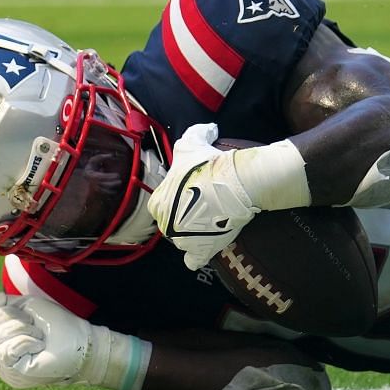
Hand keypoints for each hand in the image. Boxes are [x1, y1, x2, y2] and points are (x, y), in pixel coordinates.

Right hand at [0, 284, 92, 388]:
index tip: (7, 301)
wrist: (82, 342)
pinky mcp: (16, 374)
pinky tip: (38, 345)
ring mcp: (4, 369)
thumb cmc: (56, 326)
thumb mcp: (22, 307)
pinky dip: (25, 340)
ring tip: (37, 334)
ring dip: (19, 328)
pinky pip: (5, 350)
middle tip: (30, 323)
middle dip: (4, 316)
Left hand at [146, 122, 259, 270]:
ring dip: (194, 235)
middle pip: (173, 223)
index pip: (163, 203)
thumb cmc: (207, 165)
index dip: (179, 197)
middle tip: (207, 206)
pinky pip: (194, 260)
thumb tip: (209, 129)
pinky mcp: (199, 252)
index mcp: (158, 203)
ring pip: (184, 241)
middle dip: (187, 217)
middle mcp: (164, 225)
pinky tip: (209, 244)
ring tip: (213, 223)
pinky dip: (199, 255)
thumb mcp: (192, 143)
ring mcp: (181, 242)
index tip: (195, 192)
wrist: (231, 184)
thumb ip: (196, 133)